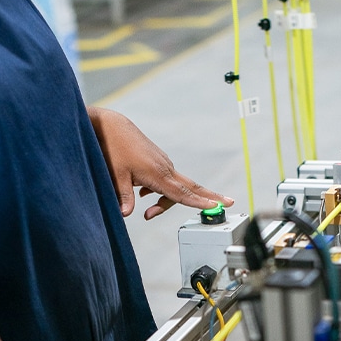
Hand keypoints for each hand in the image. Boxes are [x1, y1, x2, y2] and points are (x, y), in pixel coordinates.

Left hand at [87, 107, 233, 219]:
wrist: (111, 126)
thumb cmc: (113, 150)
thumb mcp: (115, 177)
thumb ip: (123, 197)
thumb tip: (124, 214)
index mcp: (157, 174)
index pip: (181, 193)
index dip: (198, 202)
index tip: (215, 206)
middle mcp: (165, 168)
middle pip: (191, 187)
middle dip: (209, 196)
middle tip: (229, 202)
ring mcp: (163, 164)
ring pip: (175, 187)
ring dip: (166, 202)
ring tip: (147, 213)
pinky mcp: (159, 161)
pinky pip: (167, 181)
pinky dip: (160, 192)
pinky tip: (143, 192)